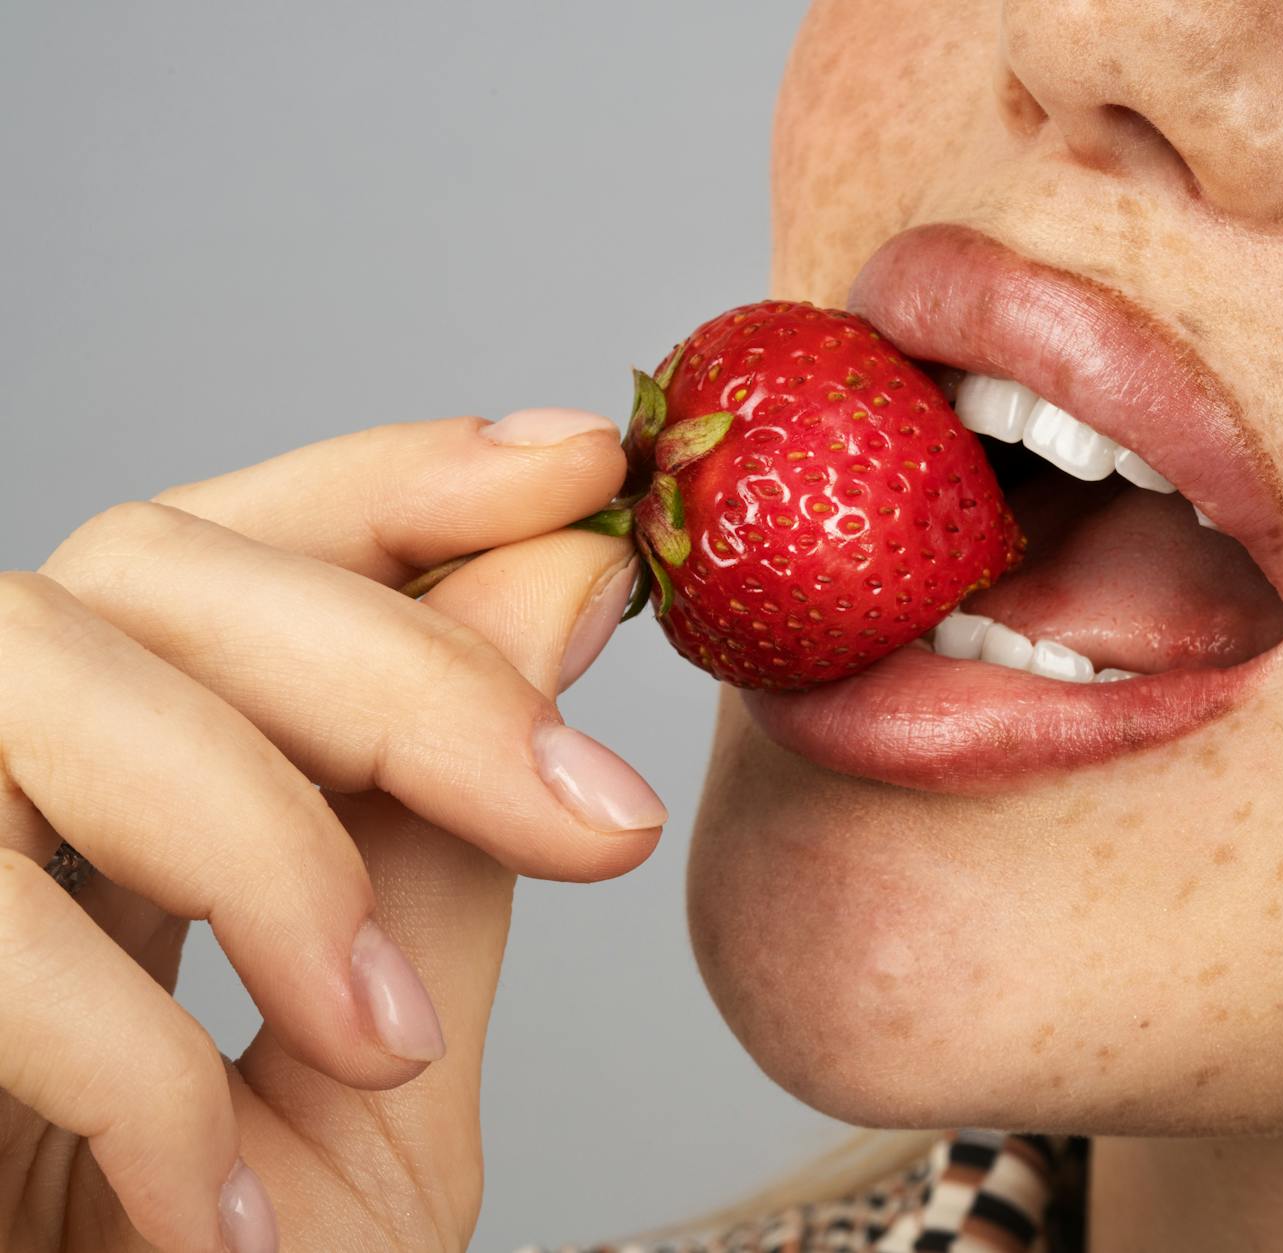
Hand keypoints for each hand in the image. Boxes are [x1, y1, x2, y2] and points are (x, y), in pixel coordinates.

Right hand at [0, 408, 657, 1251]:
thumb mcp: (370, 1082)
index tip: (583, 465)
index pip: (236, 550)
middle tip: (600, 818)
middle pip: (154, 564)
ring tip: (386, 1047)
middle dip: (411, 671)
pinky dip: (122, 1065)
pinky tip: (216, 1208)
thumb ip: (444, 851)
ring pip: (47, 671)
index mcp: (108, 783)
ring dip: (269, 847)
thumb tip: (562, 590)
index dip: (401, 478)